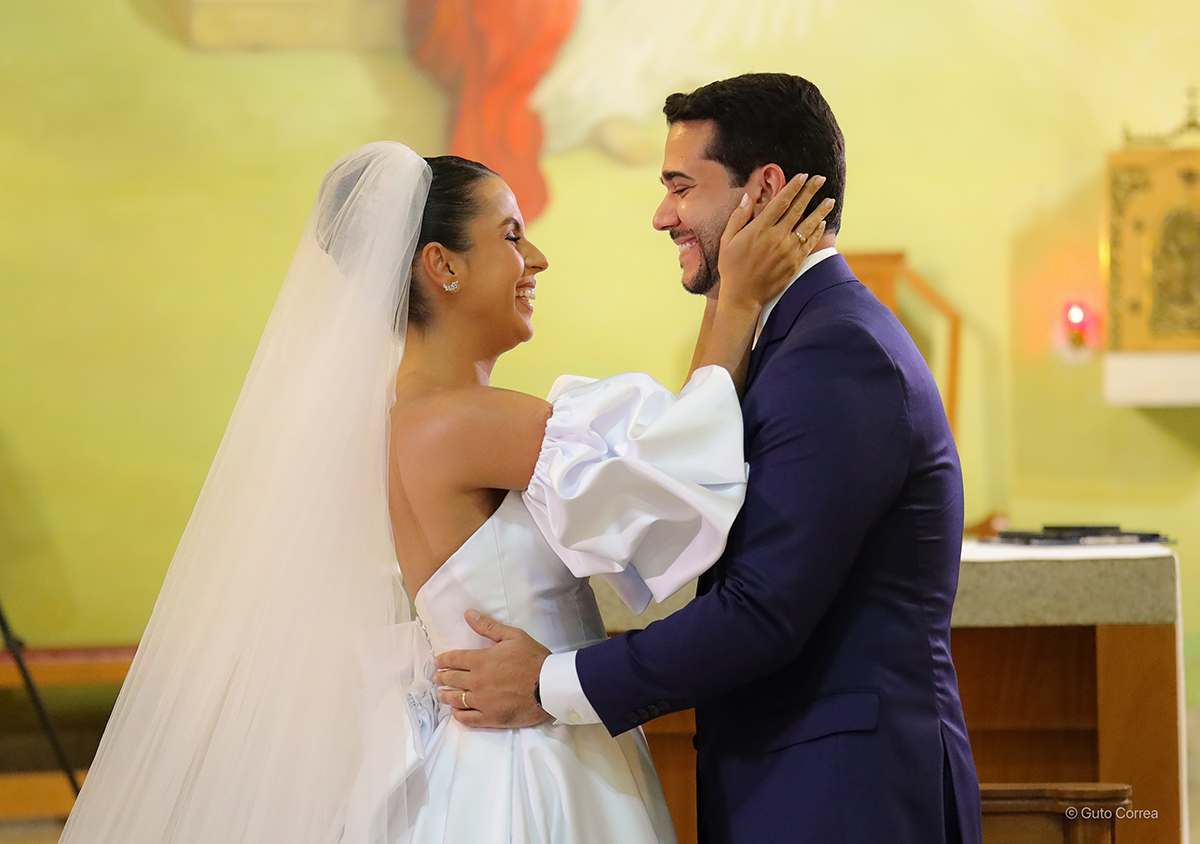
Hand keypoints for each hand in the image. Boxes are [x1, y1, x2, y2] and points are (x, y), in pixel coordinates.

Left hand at [434, 610, 551, 728]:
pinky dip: (458, 715)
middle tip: (437, 678)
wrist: (549, 686)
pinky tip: (456, 711)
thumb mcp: (513, 636)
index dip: (442, 660)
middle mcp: (476, 682)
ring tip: (442, 694)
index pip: (453, 660)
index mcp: (480, 661)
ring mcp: (482, 702)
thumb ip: (488, 626)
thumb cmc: (533, 659)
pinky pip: (467, 719)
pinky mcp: (490, 718)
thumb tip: (468, 614)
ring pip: (455, 700)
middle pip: (451, 679)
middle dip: (441, 677)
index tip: (437, 662)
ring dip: (446, 695)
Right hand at [716, 174, 834, 309]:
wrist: (743, 296)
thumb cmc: (732, 267)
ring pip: (808, 225)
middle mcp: (776, 237)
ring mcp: (788, 250)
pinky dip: (817, 232)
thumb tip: (747, 197)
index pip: (781, 202)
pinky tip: (822, 223)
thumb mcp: (727, 240)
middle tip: (820, 179)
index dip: (793, 187)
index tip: (803, 176)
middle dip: (810, 192)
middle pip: (797, 209)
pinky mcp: (794, 263)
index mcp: (759, 229)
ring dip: (820, 211)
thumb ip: (738, 217)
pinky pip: (809, 243)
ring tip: (830, 200)